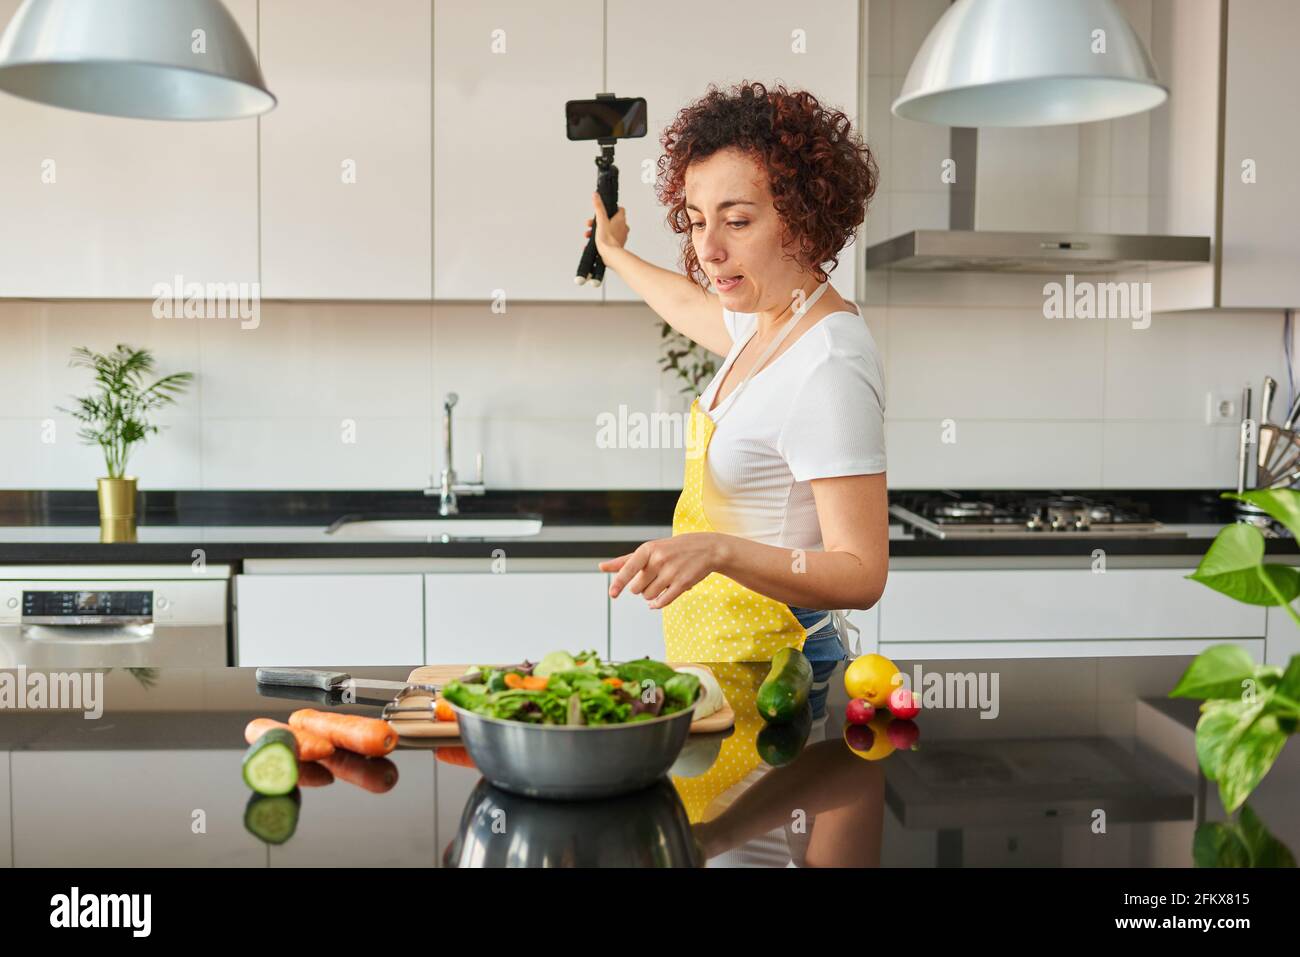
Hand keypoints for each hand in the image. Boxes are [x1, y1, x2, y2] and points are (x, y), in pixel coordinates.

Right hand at [586, 191, 628, 259]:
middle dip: (598, 222)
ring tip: (588, 235)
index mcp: (621, 220)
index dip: (611, 209)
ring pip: (608, 231)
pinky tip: (591, 244)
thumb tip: (596, 195)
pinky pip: (607, 241)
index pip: (620, 210)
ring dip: (597, 232)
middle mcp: (623, 228)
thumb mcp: (600, 220)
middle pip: (611, 221)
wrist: (611, 255)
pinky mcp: (617, 245)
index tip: (604, 211)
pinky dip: (600, 241)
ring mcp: (621, 237)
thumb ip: (598, 207)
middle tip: (591, 225)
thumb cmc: (607, 239)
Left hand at [598, 532, 724, 608]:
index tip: (612, 594)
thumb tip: (602, 567)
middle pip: (636, 588)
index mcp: (648, 549)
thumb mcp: (650, 550)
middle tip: (650, 579)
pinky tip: (656, 603)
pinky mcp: (683, 584)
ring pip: (648, 596)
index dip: (618, 582)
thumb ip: (626, 560)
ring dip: (650, 595)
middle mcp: (659, 559)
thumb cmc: (673, 549)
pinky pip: (663, 602)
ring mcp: (672, 572)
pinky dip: (657, 604)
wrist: (707, 548)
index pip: (628, 568)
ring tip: (659, 585)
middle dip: (640, 588)